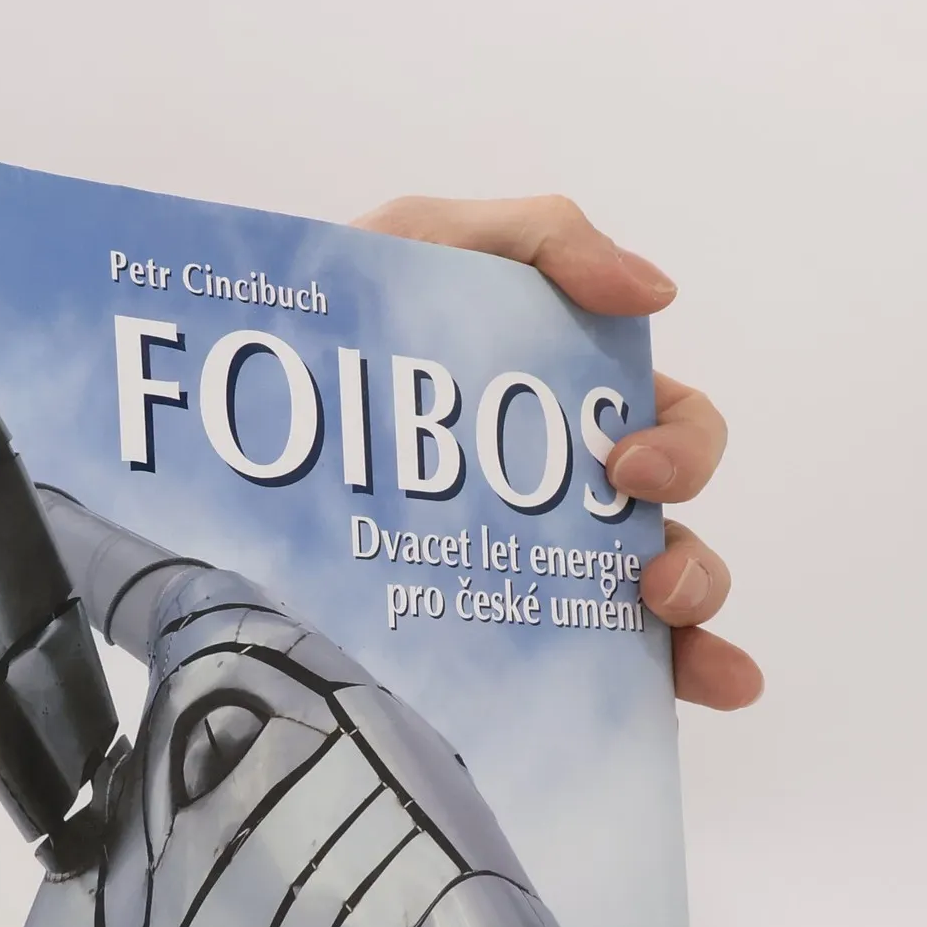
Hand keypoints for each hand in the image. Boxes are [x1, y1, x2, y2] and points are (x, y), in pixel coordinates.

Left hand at [354, 196, 761, 710]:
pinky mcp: (480, 641)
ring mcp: (520, 577)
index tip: (624, 465)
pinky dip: (667, 681)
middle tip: (643, 557)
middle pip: (671, 534)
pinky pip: (585, 674)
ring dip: (688, 611)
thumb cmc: (331, 317)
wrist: (210, 424)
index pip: (668, 428)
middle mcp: (560, 502)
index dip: (681, 446)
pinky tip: (717, 688)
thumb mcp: (427, 240)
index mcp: (564, 413)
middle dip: (691, 550)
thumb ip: (542, 238)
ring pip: (647, 608)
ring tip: (666, 618)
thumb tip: (654, 293)